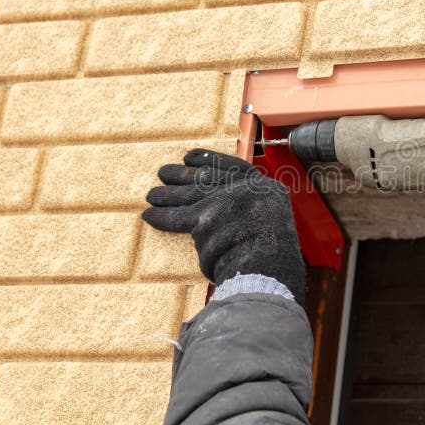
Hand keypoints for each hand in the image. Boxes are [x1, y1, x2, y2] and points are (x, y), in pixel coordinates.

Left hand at [142, 149, 304, 302]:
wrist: (270, 268)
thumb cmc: (274, 256)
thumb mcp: (276, 222)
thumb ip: (256, 211)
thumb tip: (234, 215)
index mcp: (264, 187)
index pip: (233, 167)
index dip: (209, 159)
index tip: (190, 156)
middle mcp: (244, 189)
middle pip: (206, 178)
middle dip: (182, 174)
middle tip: (163, 172)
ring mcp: (224, 202)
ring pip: (189, 195)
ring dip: (167, 195)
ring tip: (152, 195)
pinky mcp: (204, 219)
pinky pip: (177, 218)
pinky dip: (161, 217)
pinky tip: (149, 214)